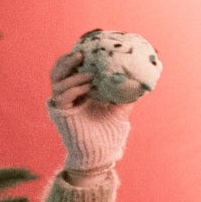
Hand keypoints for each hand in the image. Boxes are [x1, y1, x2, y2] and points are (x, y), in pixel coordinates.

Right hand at [47, 51, 129, 177]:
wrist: (99, 153)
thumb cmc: (109, 131)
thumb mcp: (121, 107)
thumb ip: (127, 92)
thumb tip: (144, 77)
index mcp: (77, 89)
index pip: (69, 68)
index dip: (74, 57)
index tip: (86, 47)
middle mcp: (66, 94)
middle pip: (58, 71)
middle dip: (67, 61)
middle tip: (80, 53)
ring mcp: (61, 104)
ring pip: (57, 81)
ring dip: (73, 75)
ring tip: (89, 74)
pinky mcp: (60, 114)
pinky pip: (61, 96)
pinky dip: (73, 89)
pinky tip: (87, 87)